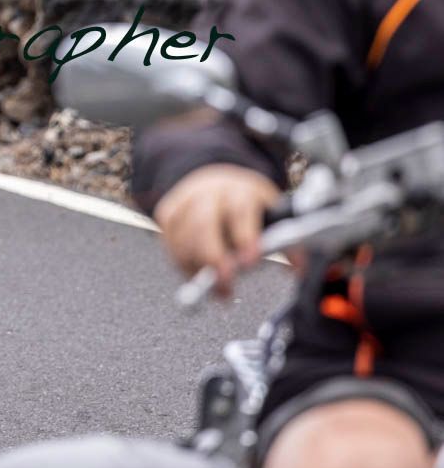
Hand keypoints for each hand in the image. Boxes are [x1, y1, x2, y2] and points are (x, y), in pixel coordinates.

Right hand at [153, 163, 281, 298]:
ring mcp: (183, 203)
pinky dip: (184, 264)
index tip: (250, 261)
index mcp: (239, 190)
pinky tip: (199, 272)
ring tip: (218, 286)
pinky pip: (171, 245)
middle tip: (226, 284)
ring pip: (183, 239)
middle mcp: (208, 193)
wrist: (213, 180)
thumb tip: (300, 269)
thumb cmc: (244, 202)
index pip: (240, 211)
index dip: (245, 236)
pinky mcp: (167, 215)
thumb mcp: (271, 212)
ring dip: (198, 267)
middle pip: (203, 224)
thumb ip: (285, 239)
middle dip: (213, 258)